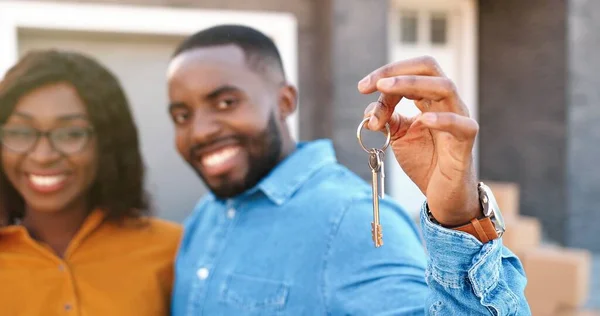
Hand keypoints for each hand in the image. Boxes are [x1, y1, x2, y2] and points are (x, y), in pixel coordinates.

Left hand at [357, 56, 480, 226]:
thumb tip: (368, 110)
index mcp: (430, 97)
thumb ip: (386, 119)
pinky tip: (423, 119)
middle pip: (429, 68)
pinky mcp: (466, 142)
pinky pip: (461, 125)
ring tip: (386, 89)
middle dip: (398, 71)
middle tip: (374, 84)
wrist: (442, 194)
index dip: (386, 75)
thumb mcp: (398, 136)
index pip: (411, 71)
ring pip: (445, 87)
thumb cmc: (424, 161)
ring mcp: (459, 119)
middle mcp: (446, 102)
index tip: (362, 88)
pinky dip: (442, 119)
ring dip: (412, 84)